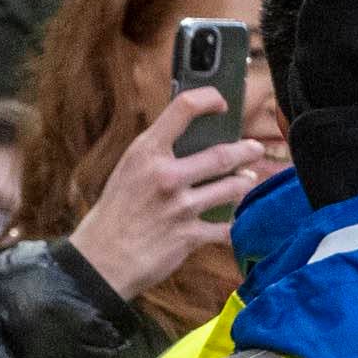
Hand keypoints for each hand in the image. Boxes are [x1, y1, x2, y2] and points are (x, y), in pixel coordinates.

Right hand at [66, 89, 265, 296]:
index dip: (208, 99)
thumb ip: (158, 154)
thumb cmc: (116, 212)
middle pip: (221, 155)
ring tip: (247, 180)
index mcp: (146, 152)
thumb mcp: (129, 170)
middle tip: (255, 148)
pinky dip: (232, 225)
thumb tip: (192, 139)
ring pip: (231, 188)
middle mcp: (165, 176)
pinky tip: (234, 222)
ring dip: (243, 184)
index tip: (222, 104)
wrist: (102, 258)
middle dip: (246, 151)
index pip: (183, 109)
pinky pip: (226, 228)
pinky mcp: (190, 235)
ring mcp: (180, 206)